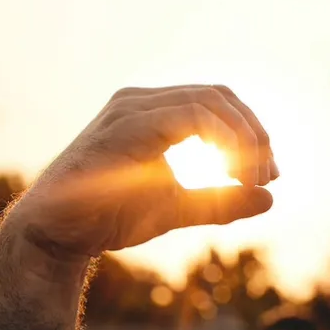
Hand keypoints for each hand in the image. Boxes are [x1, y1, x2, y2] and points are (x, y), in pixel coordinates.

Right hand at [4, 85, 279, 261]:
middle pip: (221, 95)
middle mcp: (142, 101)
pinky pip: (189, 116)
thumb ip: (221, 202)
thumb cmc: (110, 217)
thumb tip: (271, 199)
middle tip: (267, 176)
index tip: (269, 177)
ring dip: (242, 138)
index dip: (254, 134)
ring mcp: (132, 109)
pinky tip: (228, 173)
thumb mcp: (179, 208)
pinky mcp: (126, 126)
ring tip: (250, 179)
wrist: (58, 234)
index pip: (220, 102)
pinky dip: (221, 141)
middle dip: (254, 134)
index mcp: (155, 112)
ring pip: (209, 101)